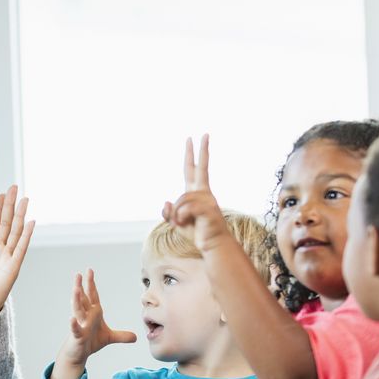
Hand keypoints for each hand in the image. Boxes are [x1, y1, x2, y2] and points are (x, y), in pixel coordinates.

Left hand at [0, 185, 34, 314]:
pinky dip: (26, 235)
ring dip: (20, 215)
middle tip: (15, 188)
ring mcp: (7, 257)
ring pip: (15, 231)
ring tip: (24, 199)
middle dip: (10, 205)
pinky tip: (30, 221)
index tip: (1, 194)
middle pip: (6, 222)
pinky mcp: (13, 267)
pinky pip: (21, 248)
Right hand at [51, 270, 135, 378]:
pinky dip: (73, 324)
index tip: (89, 271)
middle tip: (78, 274)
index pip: (92, 296)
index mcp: (93, 313)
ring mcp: (80, 325)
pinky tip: (71, 319)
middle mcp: (85, 316)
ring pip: (77, 311)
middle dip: (80, 286)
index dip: (91, 284)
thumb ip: (122, 336)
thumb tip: (136, 337)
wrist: (79, 354)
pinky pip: (75, 329)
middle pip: (83, 299)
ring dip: (76, 300)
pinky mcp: (77, 336)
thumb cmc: (90, 342)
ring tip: (75, 289)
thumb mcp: (109, 338)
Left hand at [162, 135, 232, 252]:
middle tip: (203, 134)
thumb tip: (166, 202)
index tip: (193, 139)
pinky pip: (184, 209)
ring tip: (182, 224)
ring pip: (180, 200)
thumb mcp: (176, 222)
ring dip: (176, 215)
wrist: (213, 245)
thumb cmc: (197, 233)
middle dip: (201, 151)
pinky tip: (184, 224)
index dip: (192, 154)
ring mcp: (207, 200)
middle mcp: (204, 192)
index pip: (193, 169)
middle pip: (199, 168)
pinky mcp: (208, 209)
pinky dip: (179, 218)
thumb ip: (168, 212)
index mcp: (197, 192)